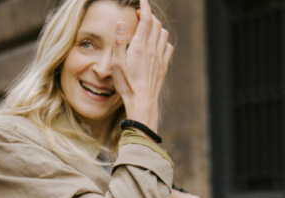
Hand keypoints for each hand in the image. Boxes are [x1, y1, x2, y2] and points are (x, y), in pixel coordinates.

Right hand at [111, 0, 173, 132]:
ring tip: (149, 29)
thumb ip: (119, 42)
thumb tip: (120, 23)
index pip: (146, 19)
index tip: (142, 1)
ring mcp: (160, 56)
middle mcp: (152, 48)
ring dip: (157, 27)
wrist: (141, 101)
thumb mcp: (117, 64)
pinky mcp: (164, 65)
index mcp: (140, 45)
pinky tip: (157, 45)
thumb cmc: (126, 85)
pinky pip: (168, 46)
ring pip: (163, 33)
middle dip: (150, 16)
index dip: (145, 7)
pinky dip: (163, 41)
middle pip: (156, 24)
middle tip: (141, 16)